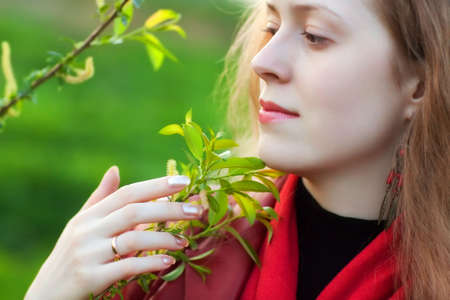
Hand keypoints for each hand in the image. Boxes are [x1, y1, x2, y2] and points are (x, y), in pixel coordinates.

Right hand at [24, 166, 203, 299]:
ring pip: (132, 239)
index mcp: (88, 216)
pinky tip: (168, 261)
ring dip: (164, 238)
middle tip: (197, 210)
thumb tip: (115, 169)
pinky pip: (126, 267)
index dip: (157, 185)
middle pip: (134, 212)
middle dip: (169, 208)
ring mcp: (87, 254)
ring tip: (185, 240)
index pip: (127, 193)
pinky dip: (150, 263)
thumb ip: (101, 198)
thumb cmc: (71, 256)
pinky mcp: (89, 278)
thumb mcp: (81, 225)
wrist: (45, 295)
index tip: (184, 181)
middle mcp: (87, 231)